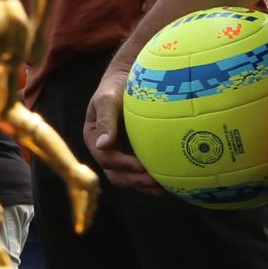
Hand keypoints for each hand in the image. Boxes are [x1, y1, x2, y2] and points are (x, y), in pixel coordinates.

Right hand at [84, 68, 161, 192]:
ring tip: (166, 189)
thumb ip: (105, 120)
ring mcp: (122, 154)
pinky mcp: (137, 154)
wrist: (129, 78)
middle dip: (135, 182)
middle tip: (155, 183)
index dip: (123, 165)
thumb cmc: (116, 86)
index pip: (106, 159)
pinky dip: (155, 178)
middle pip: (117, 175)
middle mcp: (107, 151)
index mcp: (94, 139)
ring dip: (146, 186)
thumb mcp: (107, 99)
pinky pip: (144, 171)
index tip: (141, 167)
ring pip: (131, 178)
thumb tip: (102, 146)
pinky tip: (173, 181)